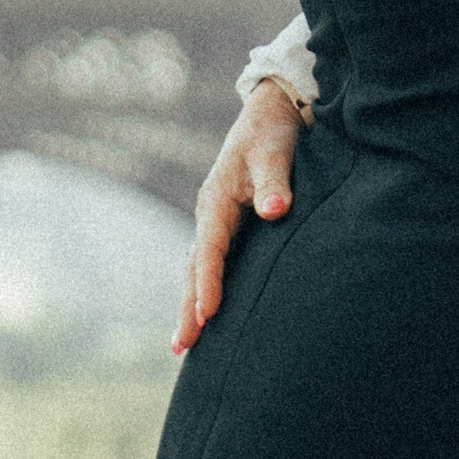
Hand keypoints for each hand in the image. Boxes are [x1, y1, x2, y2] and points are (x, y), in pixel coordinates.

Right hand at [173, 79, 302, 354]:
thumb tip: (275, 210)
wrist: (271, 111)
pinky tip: (210, 314)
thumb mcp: (274, 151)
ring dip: (192, 304)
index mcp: (217, 199)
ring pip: (200, 269)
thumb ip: (275, 181)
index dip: (209, 282)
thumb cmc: (273, 132)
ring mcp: (217, 221)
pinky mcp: (230, 226)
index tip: (208, 314)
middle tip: (182, 348)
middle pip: (195, 268)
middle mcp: (211, 213)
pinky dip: (207, 290)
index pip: (211, 249)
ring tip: (186, 345)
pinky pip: (213, 264)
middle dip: (188, 307)